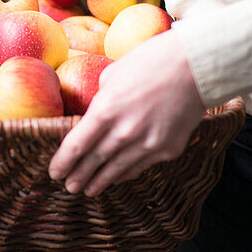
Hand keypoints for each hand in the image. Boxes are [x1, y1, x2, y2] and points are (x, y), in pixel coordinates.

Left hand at [49, 30, 205, 196]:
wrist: (196, 65)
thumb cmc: (152, 60)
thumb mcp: (113, 74)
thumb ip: (100, 100)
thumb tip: (93, 116)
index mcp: (106, 110)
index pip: (76, 146)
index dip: (63, 162)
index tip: (55, 171)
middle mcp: (125, 132)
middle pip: (94, 162)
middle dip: (78, 176)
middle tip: (68, 187)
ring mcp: (148, 144)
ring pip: (117, 170)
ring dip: (100, 182)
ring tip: (89, 190)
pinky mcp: (168, 149)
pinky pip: (141, 166)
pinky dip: (126, 173)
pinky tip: (118, 177)